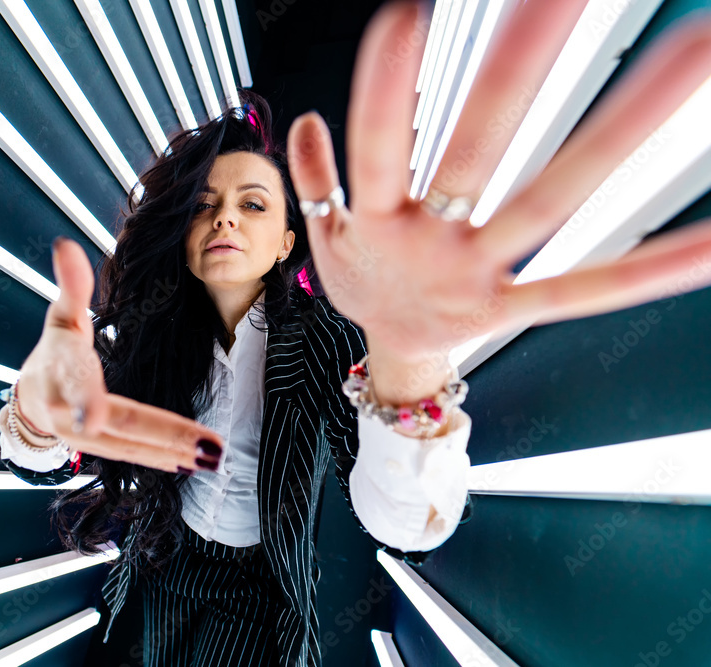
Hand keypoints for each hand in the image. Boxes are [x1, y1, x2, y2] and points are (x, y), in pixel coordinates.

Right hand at [15, 238, 222, 473]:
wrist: (30, 400)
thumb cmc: (53, 351)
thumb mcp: (59, 317)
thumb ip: (70, 284)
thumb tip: (65, 243)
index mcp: (62, 373)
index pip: (75, 385)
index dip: (83, 401)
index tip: (94, 417)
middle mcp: (70, 413)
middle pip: (119, 425)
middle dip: (164, 436)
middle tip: (206, 446)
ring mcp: (84, 438)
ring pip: (130, 447)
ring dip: (173, 452)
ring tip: (213, 457)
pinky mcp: (98, 450)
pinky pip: (132, 455)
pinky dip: (162, 458)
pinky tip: (193, 462)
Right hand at [287, 2, 710, 374]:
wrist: (392, 351)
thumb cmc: (365, 279)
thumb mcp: (323, 235)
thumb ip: (313, 178)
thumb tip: (305, 123)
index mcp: (377, 222)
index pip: (379, 151)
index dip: (385, 93)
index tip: (403, 19)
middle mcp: (432, 244)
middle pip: (475, 158)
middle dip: (513, 77)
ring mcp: (481, 275)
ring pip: (548, 206)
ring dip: (614, 136)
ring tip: (686, 60)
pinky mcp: (518, 305)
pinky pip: (586, 291)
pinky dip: (650, 270)